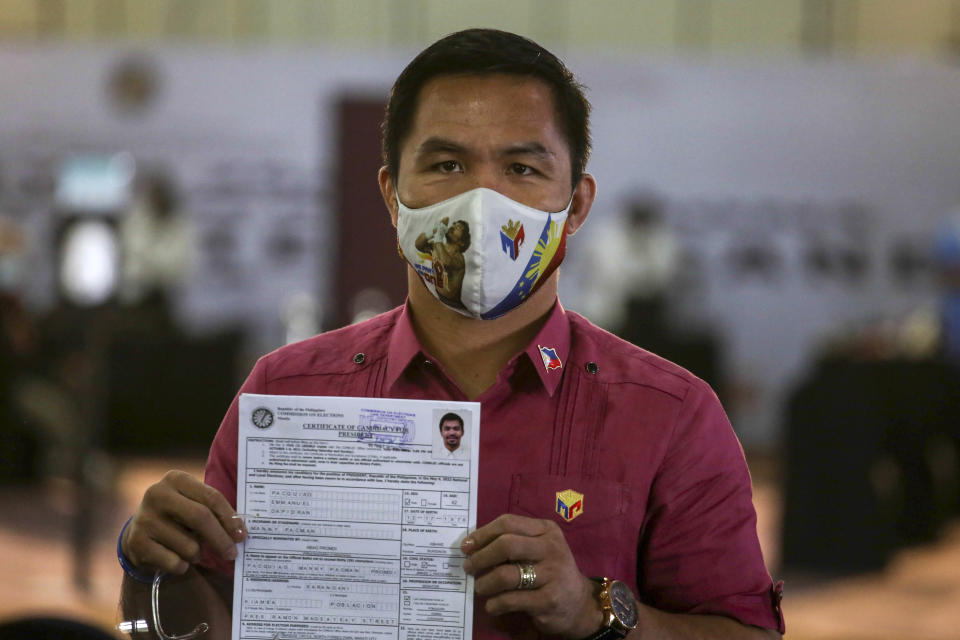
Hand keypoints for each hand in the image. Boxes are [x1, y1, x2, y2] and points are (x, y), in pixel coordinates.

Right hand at [121, 470, 244, 574]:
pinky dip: (182, 566)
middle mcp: (157, 494)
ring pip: (189, 545)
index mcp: (176, 479)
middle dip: (221, 539)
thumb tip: (240, 532)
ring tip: (191, 550)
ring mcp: (144, 518)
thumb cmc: (177, 516)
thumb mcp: (192, 503)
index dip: (230, 518)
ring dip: (198, 554)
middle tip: (232, 553)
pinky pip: (174, 562)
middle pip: (200, 518)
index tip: (242, 535)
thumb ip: (214, 511)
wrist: (139, 532)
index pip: (211, 497)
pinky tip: (175, 558)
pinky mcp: (137, 543)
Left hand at [461, 513, 601, 638]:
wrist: (579, 603)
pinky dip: (495, 603)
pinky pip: (511, 600)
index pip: (508, 523)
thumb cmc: (550, 570)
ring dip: (485, 583)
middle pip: (506, 545)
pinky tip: (492, 605)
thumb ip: (513, 541)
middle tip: (469, 568)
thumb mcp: (539, 547)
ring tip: (480, 587)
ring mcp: (552, 574)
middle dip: (481, 557)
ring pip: (506, 575)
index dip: (482, 534)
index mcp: (546, 530)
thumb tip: (472, 545)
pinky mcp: (549, 600)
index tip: (466, 546)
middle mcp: (552, 548)